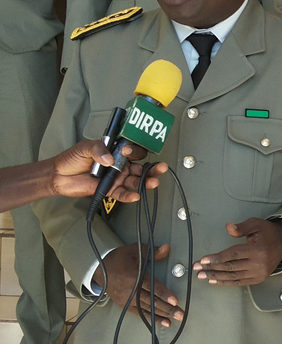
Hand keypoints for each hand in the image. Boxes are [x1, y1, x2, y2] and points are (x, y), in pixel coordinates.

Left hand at [51, 139, 166, 201]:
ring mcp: (115, 178)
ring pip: (135, 181)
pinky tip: (137, 195)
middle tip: (161, 167)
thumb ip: (98, 150)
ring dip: (145, 182)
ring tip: (153, 183)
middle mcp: (118, 164)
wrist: (58, 176)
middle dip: (151, 168)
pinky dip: (130, 195)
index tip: (128, 150)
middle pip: (139, 167)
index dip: (133, 151)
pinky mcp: (109, 189)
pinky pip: (122, 193)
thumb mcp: (84, 148)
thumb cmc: (71, 159)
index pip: (132, 150)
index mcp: (115, 151)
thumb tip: (109, 159)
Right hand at [95, 243, 182, 327]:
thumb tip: (167, 248)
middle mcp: (131, 291)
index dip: (164, 294)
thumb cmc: (118, 259)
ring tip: (175, 319)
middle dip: (168, 309)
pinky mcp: (125, 305)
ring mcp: (127, 300)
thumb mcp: (135, 251)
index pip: (152, 287)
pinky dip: (152, 318)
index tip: (175, 301)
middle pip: (152, 301)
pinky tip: (163, 322)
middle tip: (180, 314)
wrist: (99, 270)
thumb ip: (153, 252)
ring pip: (148, 309)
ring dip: (162, 315)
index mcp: (135, 277)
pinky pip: (141, 314)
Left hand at [192, 218, 281, 285]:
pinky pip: (240, 282)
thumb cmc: (268, 233)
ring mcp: (259, 273)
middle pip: (230, 267)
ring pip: (233, 276)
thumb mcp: (255, 224)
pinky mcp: (259, 278)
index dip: (216, 258)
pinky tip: (215, 281)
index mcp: (257, 250)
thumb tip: (228, 227)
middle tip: (198, 269)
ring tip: (203, 276)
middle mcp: (258, 263)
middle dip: (211, 268)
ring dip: (216, 277)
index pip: (232, 255)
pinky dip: (226, 282)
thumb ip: (241, 228)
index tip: (203, 260)